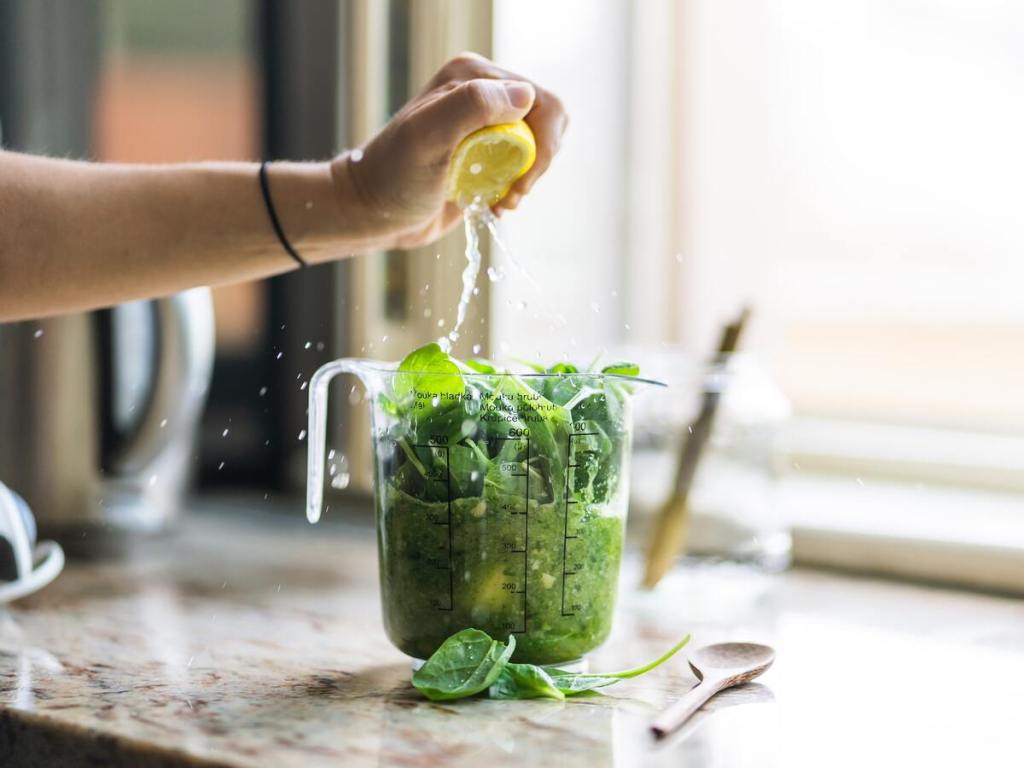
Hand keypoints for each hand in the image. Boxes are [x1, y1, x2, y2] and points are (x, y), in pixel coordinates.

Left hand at [331, 52, 567, 249]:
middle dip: (538, 163)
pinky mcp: (486, 154)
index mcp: (473, 76)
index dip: (540, 145)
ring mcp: (485, 124)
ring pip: (539, 145)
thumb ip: (473, 106)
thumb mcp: (427, 136)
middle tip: (512, 192)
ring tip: (501, 200)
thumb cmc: (394, 176)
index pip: (539, 101)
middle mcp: (482, 93)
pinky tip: (495, 203)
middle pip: (547, 122)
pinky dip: (517, 189)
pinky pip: (524, 165)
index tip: (518, 181)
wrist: (373, 212)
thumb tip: (526, 96)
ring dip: (527, 179)